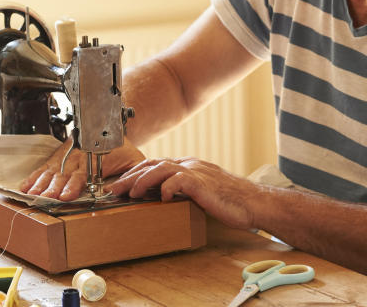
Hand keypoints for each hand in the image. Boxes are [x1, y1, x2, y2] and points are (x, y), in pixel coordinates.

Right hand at [19, 138, 145, 200]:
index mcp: (96, 157)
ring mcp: (67, 154)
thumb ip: (131, 175)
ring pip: (52, 169)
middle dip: (53, 186)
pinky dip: (35, 176)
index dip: (73, 186)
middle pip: (64, 173)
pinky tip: (26, 186)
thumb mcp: (134, 159)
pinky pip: (45, 165)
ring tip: (31, 193)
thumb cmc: (122, 146)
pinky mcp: (59, 154)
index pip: (83, 174)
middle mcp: (79, 155)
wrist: (111, 124)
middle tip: (44, 198)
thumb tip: (122, 190)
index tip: (65, 196)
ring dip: (41, 182)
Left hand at [107, 157, 261, 229]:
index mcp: (188, 166)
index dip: (135, 174)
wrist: (252, 202)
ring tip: (130, 194)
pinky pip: (179, 181)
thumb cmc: (229, 201)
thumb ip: (182, 190)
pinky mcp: (202, 183)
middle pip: (152, 165)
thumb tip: (161, 198)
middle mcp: (189, 164)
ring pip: (161, 169)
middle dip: (130, 177)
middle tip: (113, 190)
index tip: (120, 185)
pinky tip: (160, 197)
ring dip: (142, 181)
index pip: (154, 164)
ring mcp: (196, 171)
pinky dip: (166, 188)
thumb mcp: (200, 192)